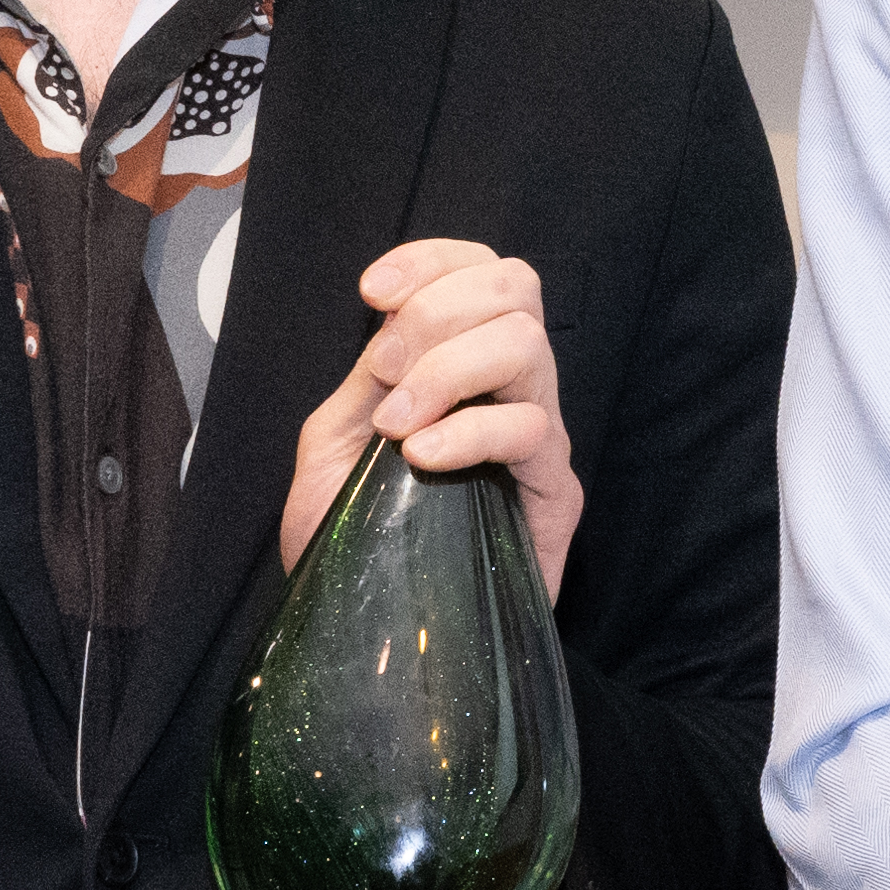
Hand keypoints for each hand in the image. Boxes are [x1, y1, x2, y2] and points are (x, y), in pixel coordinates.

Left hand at [280, 239, 582, 597]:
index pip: (480, 270)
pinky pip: (531, 430)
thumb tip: (393, 323)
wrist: (368, 628)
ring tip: (398, 426)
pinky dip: (470, 431)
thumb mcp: (333, 441)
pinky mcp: (556, 492)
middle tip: (386, 374)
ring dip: (449, 369)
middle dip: (438, 313)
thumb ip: (366, 379)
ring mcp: (538, 435)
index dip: (433, 261)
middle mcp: (510, 387)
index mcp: (461, 361)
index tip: (374, 293)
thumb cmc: (350, 536)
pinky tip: (423, 459)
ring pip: (527, 344)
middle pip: (516, 288)